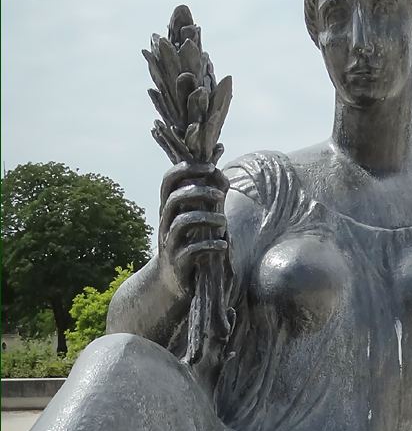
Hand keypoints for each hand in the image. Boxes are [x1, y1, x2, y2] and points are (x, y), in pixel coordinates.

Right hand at [158, 160, 229, 300]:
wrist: (172, 282)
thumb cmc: (189, 240)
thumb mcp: (197, 211)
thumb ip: (208, 184)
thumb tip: (219, 149)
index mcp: (169, 208)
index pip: (169, 180)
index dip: (186, 169)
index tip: (209, 167)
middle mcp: (166, 222)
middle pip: (175, 198)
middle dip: (198, 192)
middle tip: (220, 195)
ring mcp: (170, 243)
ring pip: (183, 223)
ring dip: (206, 219)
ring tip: (224, 223)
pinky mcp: (179, 263)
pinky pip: (192, 251)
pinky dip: (210, 246)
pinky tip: (223, 246)